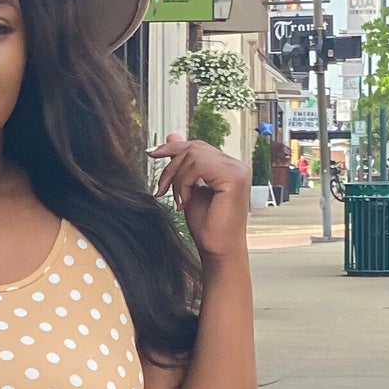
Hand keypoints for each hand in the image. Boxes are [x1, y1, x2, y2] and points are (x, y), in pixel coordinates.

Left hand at [149, 133, 250, 261]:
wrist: (217, 252)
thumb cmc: (206, 227)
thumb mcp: (187, 189)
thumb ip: (182, 165)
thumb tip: (171, 136)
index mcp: (228, 167)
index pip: (197, 147)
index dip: (173, 148)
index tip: (151, 153)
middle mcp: (236, 165)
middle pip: (194, 148)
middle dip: (170, 167)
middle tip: (160, 190)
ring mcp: (237, 170)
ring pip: (193, 156)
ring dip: (176, 178)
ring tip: (177, 201)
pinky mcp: (234, 178)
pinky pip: (198, 166)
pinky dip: (184, 182)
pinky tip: (184, 201)